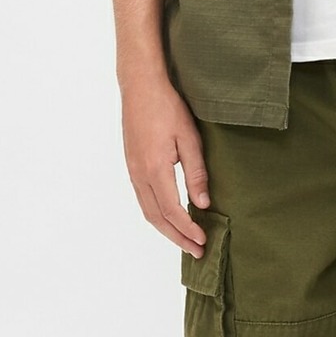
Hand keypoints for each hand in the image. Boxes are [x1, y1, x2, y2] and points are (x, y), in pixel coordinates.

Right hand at [121, 73, 210, 254]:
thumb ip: (196, 173)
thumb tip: (203, 203)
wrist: (140, 86)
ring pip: (147, 210)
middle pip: (156, 218)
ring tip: (185, 239)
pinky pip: (143, 198)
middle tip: (196, 250)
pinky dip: (157, 214)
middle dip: (177, 237)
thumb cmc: (167, 107)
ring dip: (166, 229)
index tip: (202, 241)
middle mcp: (139, 174)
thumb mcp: (190, 138)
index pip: (171, 211)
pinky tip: (170, 216)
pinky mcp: (132, 165)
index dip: (187, 229)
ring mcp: (132, 170)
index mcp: (154, 169)